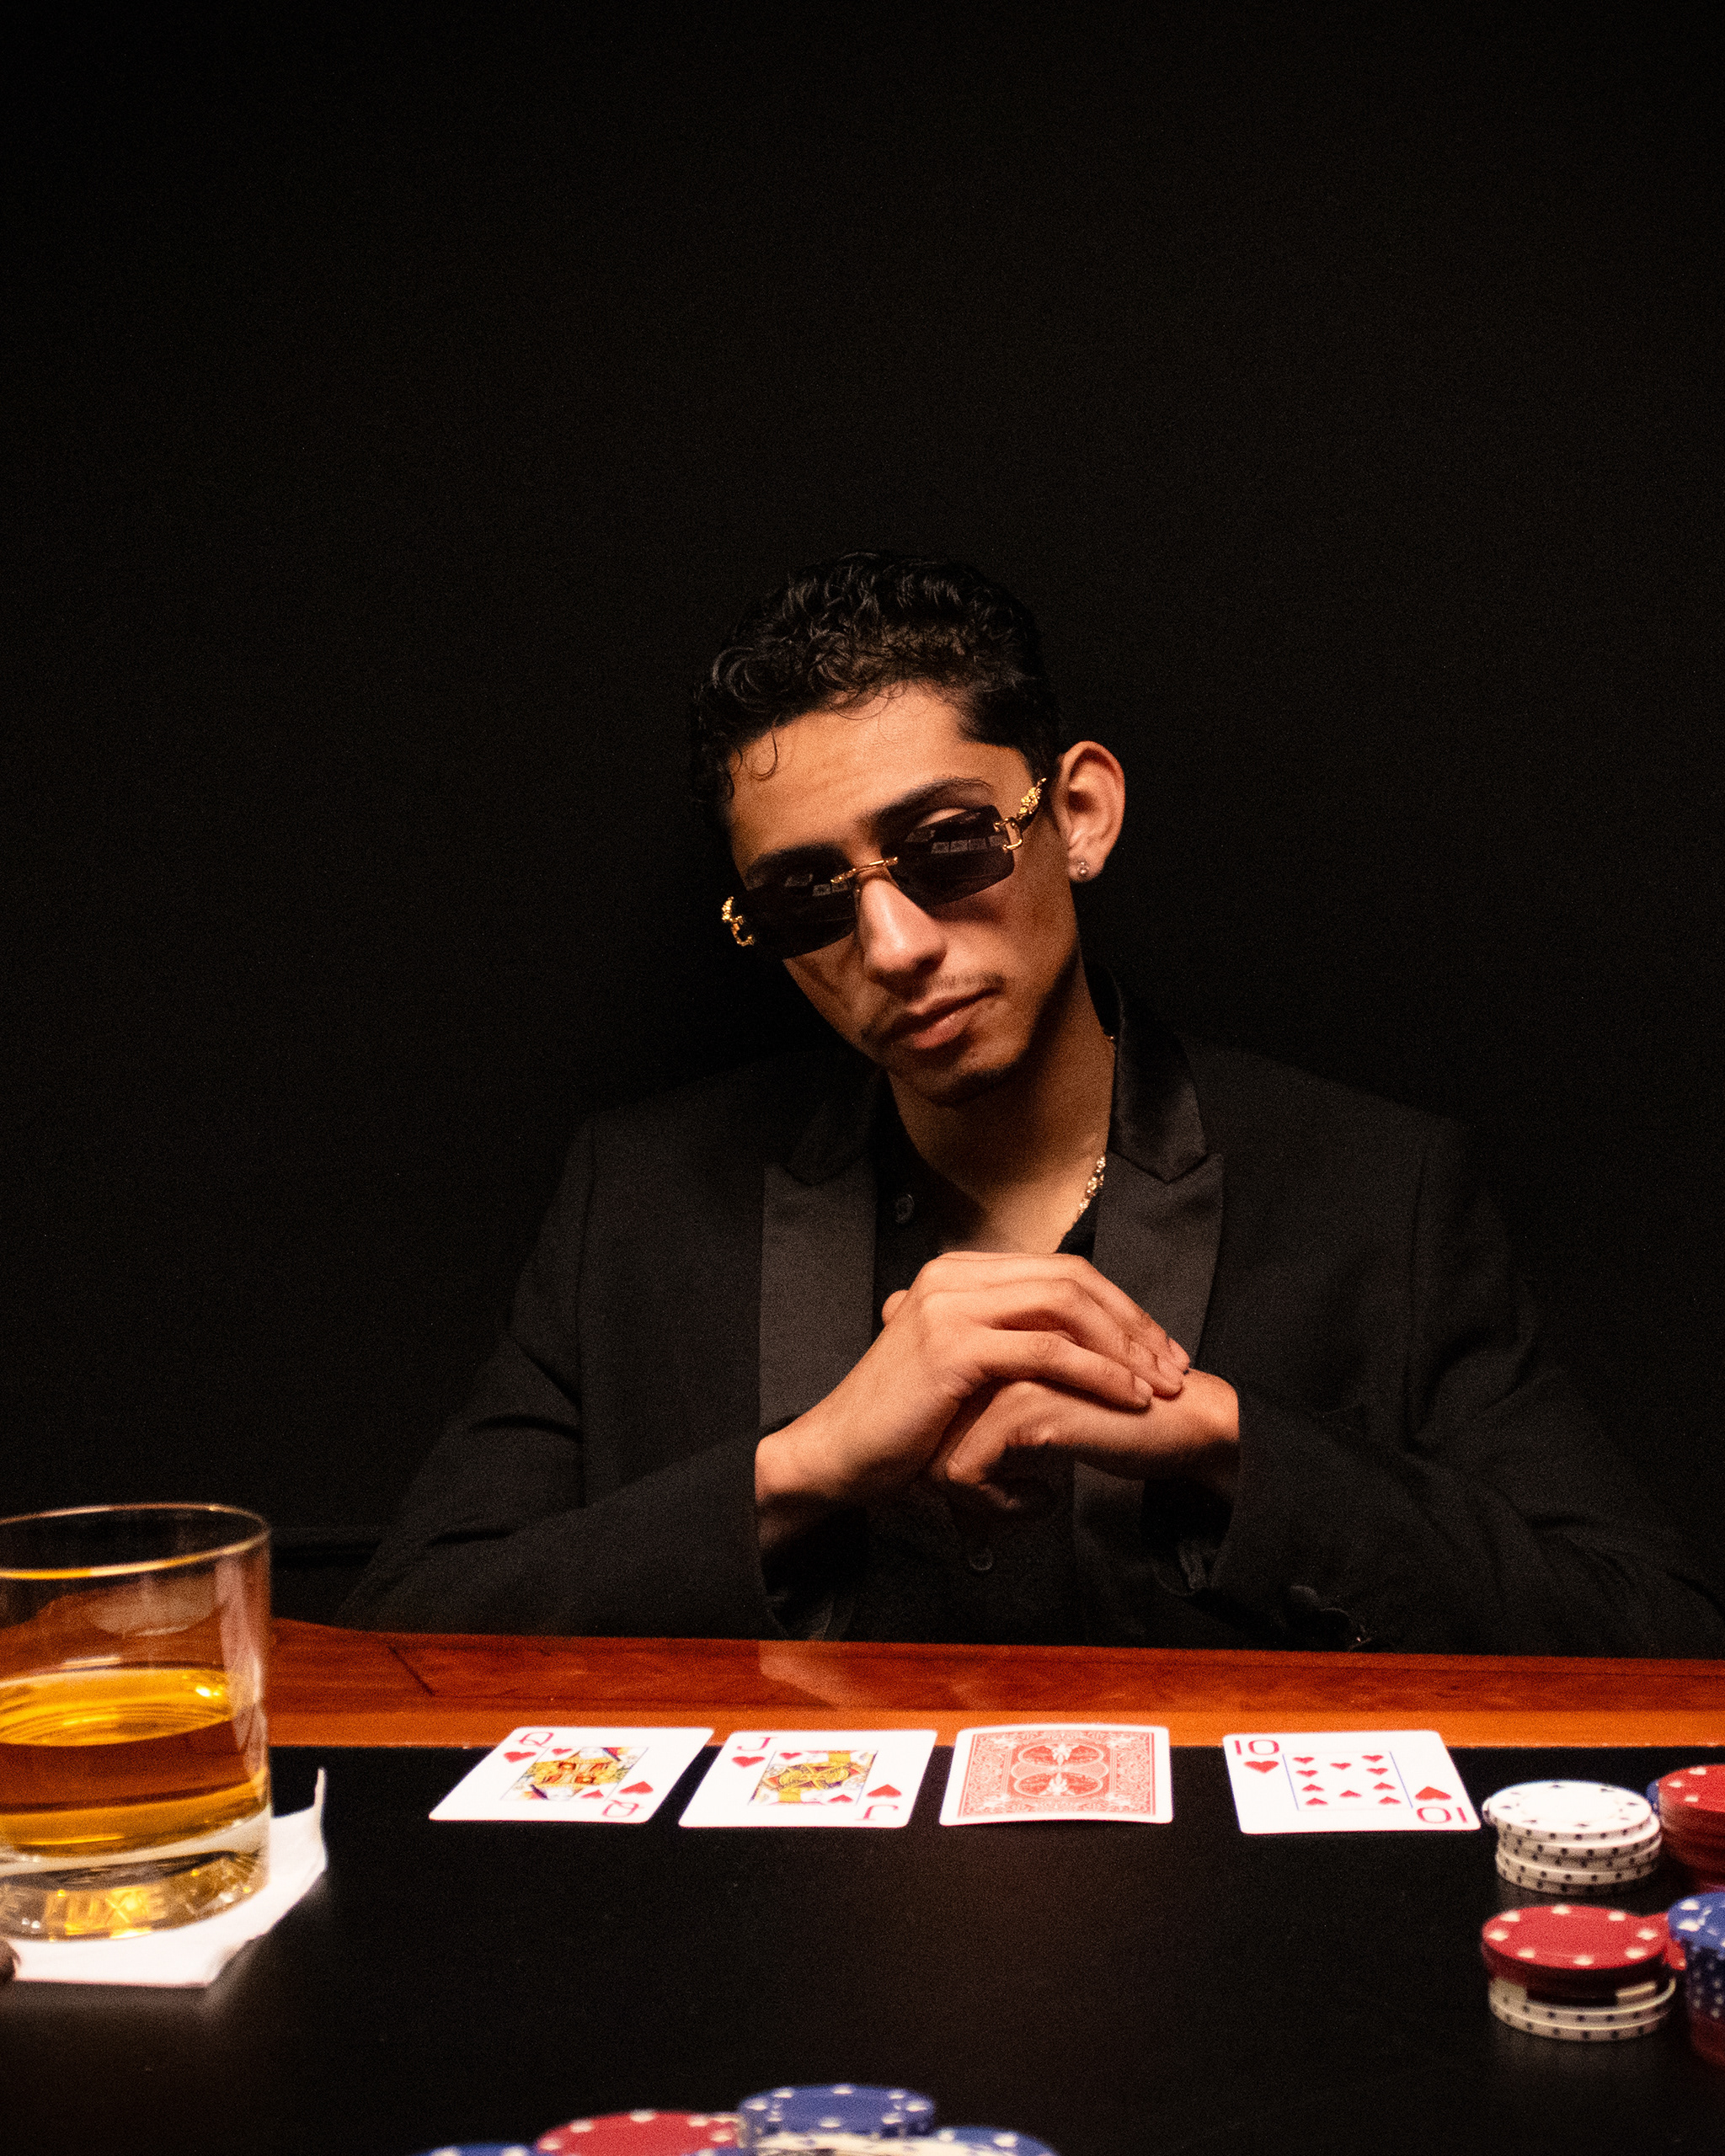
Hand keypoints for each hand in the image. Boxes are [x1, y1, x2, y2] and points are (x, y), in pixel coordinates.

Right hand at [754, 1250, 1188, 1548]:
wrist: (839, 1453)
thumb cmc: (900, 1423)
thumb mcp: (958, 1368)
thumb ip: (1001, 1343)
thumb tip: (1061, 1346)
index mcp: (959, 1273)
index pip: (1061, 1270)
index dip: (1118, 1306)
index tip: (1158, 1348)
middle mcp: (955, 1275)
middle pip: (1073, 1279)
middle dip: (1133, 1322)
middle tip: (1173, 1366)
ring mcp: (952, 1306)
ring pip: (1066, 1307)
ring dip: (1125, 1347)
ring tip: (1160, 1385)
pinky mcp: (954, 1347)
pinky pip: (1047, 1351)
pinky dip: (1097, 1373)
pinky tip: (1127, 1398)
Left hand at [924, 1366, 1240, 1532]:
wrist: (1185, 1423)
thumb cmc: (1118, 1422)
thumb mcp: (1038, 1425)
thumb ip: (990, 1431)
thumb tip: (937, 1477)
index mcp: (992, 1349)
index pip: (932, 1420)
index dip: (948, 1471)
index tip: (982, 1498)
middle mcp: (989, 1354)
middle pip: (927, 1441)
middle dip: (957, 1492)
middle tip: (994, 1513)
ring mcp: (999, 1375)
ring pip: (938, 1460)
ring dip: (975, 1503)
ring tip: (1021, 1505)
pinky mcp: (1022, 1404)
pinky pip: (967, 1474)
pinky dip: (997, 1505)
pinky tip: (1041, 1501)